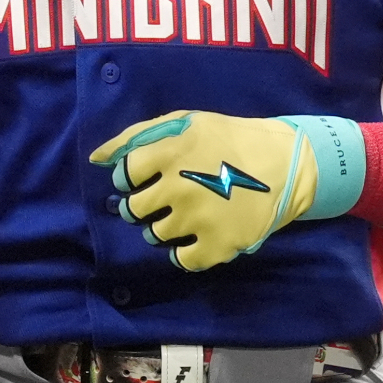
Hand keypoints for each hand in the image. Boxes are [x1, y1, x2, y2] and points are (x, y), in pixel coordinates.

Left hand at [90, 111, 341, 271]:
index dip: (130, 178)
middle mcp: (178, 187)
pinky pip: (181, 260)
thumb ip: (136, 136)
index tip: (146, 178)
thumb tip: (96, 158)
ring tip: (185, 216)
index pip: (124, 175)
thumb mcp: (185, 122)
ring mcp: (196, 219)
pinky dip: (183, 252)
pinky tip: (195, 237)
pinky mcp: (216, 245)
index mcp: (170, 153)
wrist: (287, 164)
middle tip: (165, 199)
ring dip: (163, 228)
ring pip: (155, 235)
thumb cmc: (229, 139)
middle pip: (133, 210)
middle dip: (143, 205)